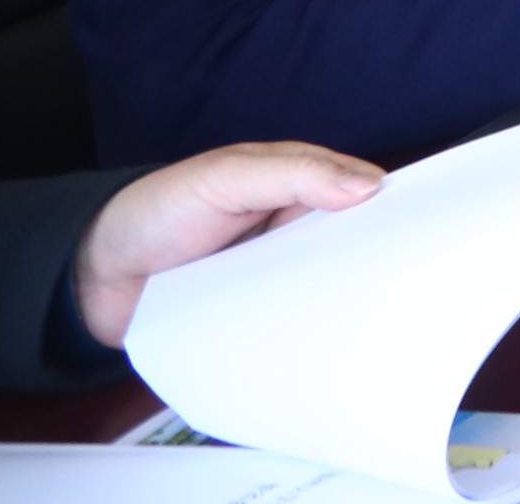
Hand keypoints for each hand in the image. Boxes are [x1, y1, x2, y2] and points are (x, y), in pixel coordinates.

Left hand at [69, 144, 383, 347]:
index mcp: (297, 187)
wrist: (91, 278)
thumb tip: (371, 185)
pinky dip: (309, 333)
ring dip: (343, 302)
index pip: (361, 194)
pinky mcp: (256, 318)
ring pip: (327, 288)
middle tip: (410, 283)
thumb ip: (293, 174)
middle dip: (376, 262)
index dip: (394, 208)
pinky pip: (293, 325)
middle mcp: (294, 232)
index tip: (428, 228)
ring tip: (375, 321)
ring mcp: (276, 277)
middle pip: (351, 246)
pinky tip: (329, 344)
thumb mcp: (224, 177)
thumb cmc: (157, 211)